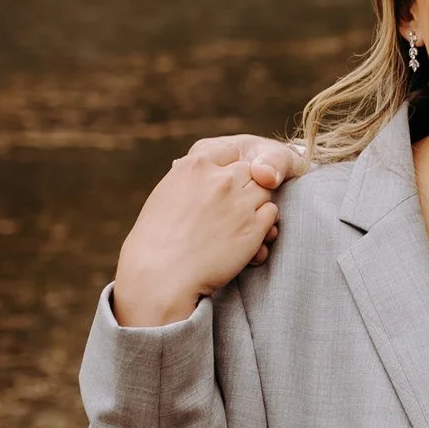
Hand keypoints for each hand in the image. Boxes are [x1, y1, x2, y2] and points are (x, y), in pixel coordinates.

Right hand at [112, 136, 306, 326]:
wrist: (161, 275)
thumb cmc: (156, 239)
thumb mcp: (166, 195)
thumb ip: (190, 180)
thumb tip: (203, 178)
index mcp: (195, 166)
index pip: (230, 152)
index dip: (232, 167)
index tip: (226, 182)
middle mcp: (221, 180)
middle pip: (250, 171)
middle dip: (246, 186)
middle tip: (233, 207)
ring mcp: (240, 202)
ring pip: (265, 192)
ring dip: (257, 205)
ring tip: (239, 224)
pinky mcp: (254, 227)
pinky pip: (272, 214)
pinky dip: (265, 224)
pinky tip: (248, 237)